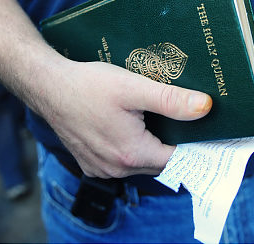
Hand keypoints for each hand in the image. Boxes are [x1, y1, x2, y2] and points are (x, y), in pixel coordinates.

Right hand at [38, 59, 211, 177]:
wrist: (48, 87)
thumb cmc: (87, 85)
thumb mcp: (133, 87)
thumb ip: (170, 100)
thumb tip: (204, 107)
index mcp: (131, 154)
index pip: (177, 160)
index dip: (194, 146)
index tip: (206, 133)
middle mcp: (115, 169)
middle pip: (158, 162)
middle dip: (172, 145)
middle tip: (182, 121)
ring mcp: (100, 168)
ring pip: (140, 162)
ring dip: (150, 146)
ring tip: (156, 121)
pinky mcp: (90, 163)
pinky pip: (120, 161)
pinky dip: (130, 148)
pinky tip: (129, 127)